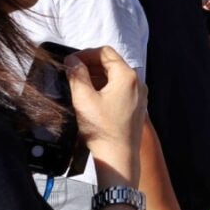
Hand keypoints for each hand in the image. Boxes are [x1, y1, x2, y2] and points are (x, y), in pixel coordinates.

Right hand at [65, 47, 145, 185]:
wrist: (118, 157)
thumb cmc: (102, 129)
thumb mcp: (83, 99)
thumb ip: (77, 75)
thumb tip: (72, 60)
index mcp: (127, 76)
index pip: (105, 52)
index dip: (85, 53)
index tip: (70, 61)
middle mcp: (138, 82)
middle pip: (112, 63)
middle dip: (91, 64)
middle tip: (72, 71)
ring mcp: (139, 94)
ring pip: (116, 76)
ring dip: (97, 75)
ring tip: (78, 82)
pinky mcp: (136, 106)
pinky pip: (120, 88)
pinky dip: (106, 86)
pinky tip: (91, 94)